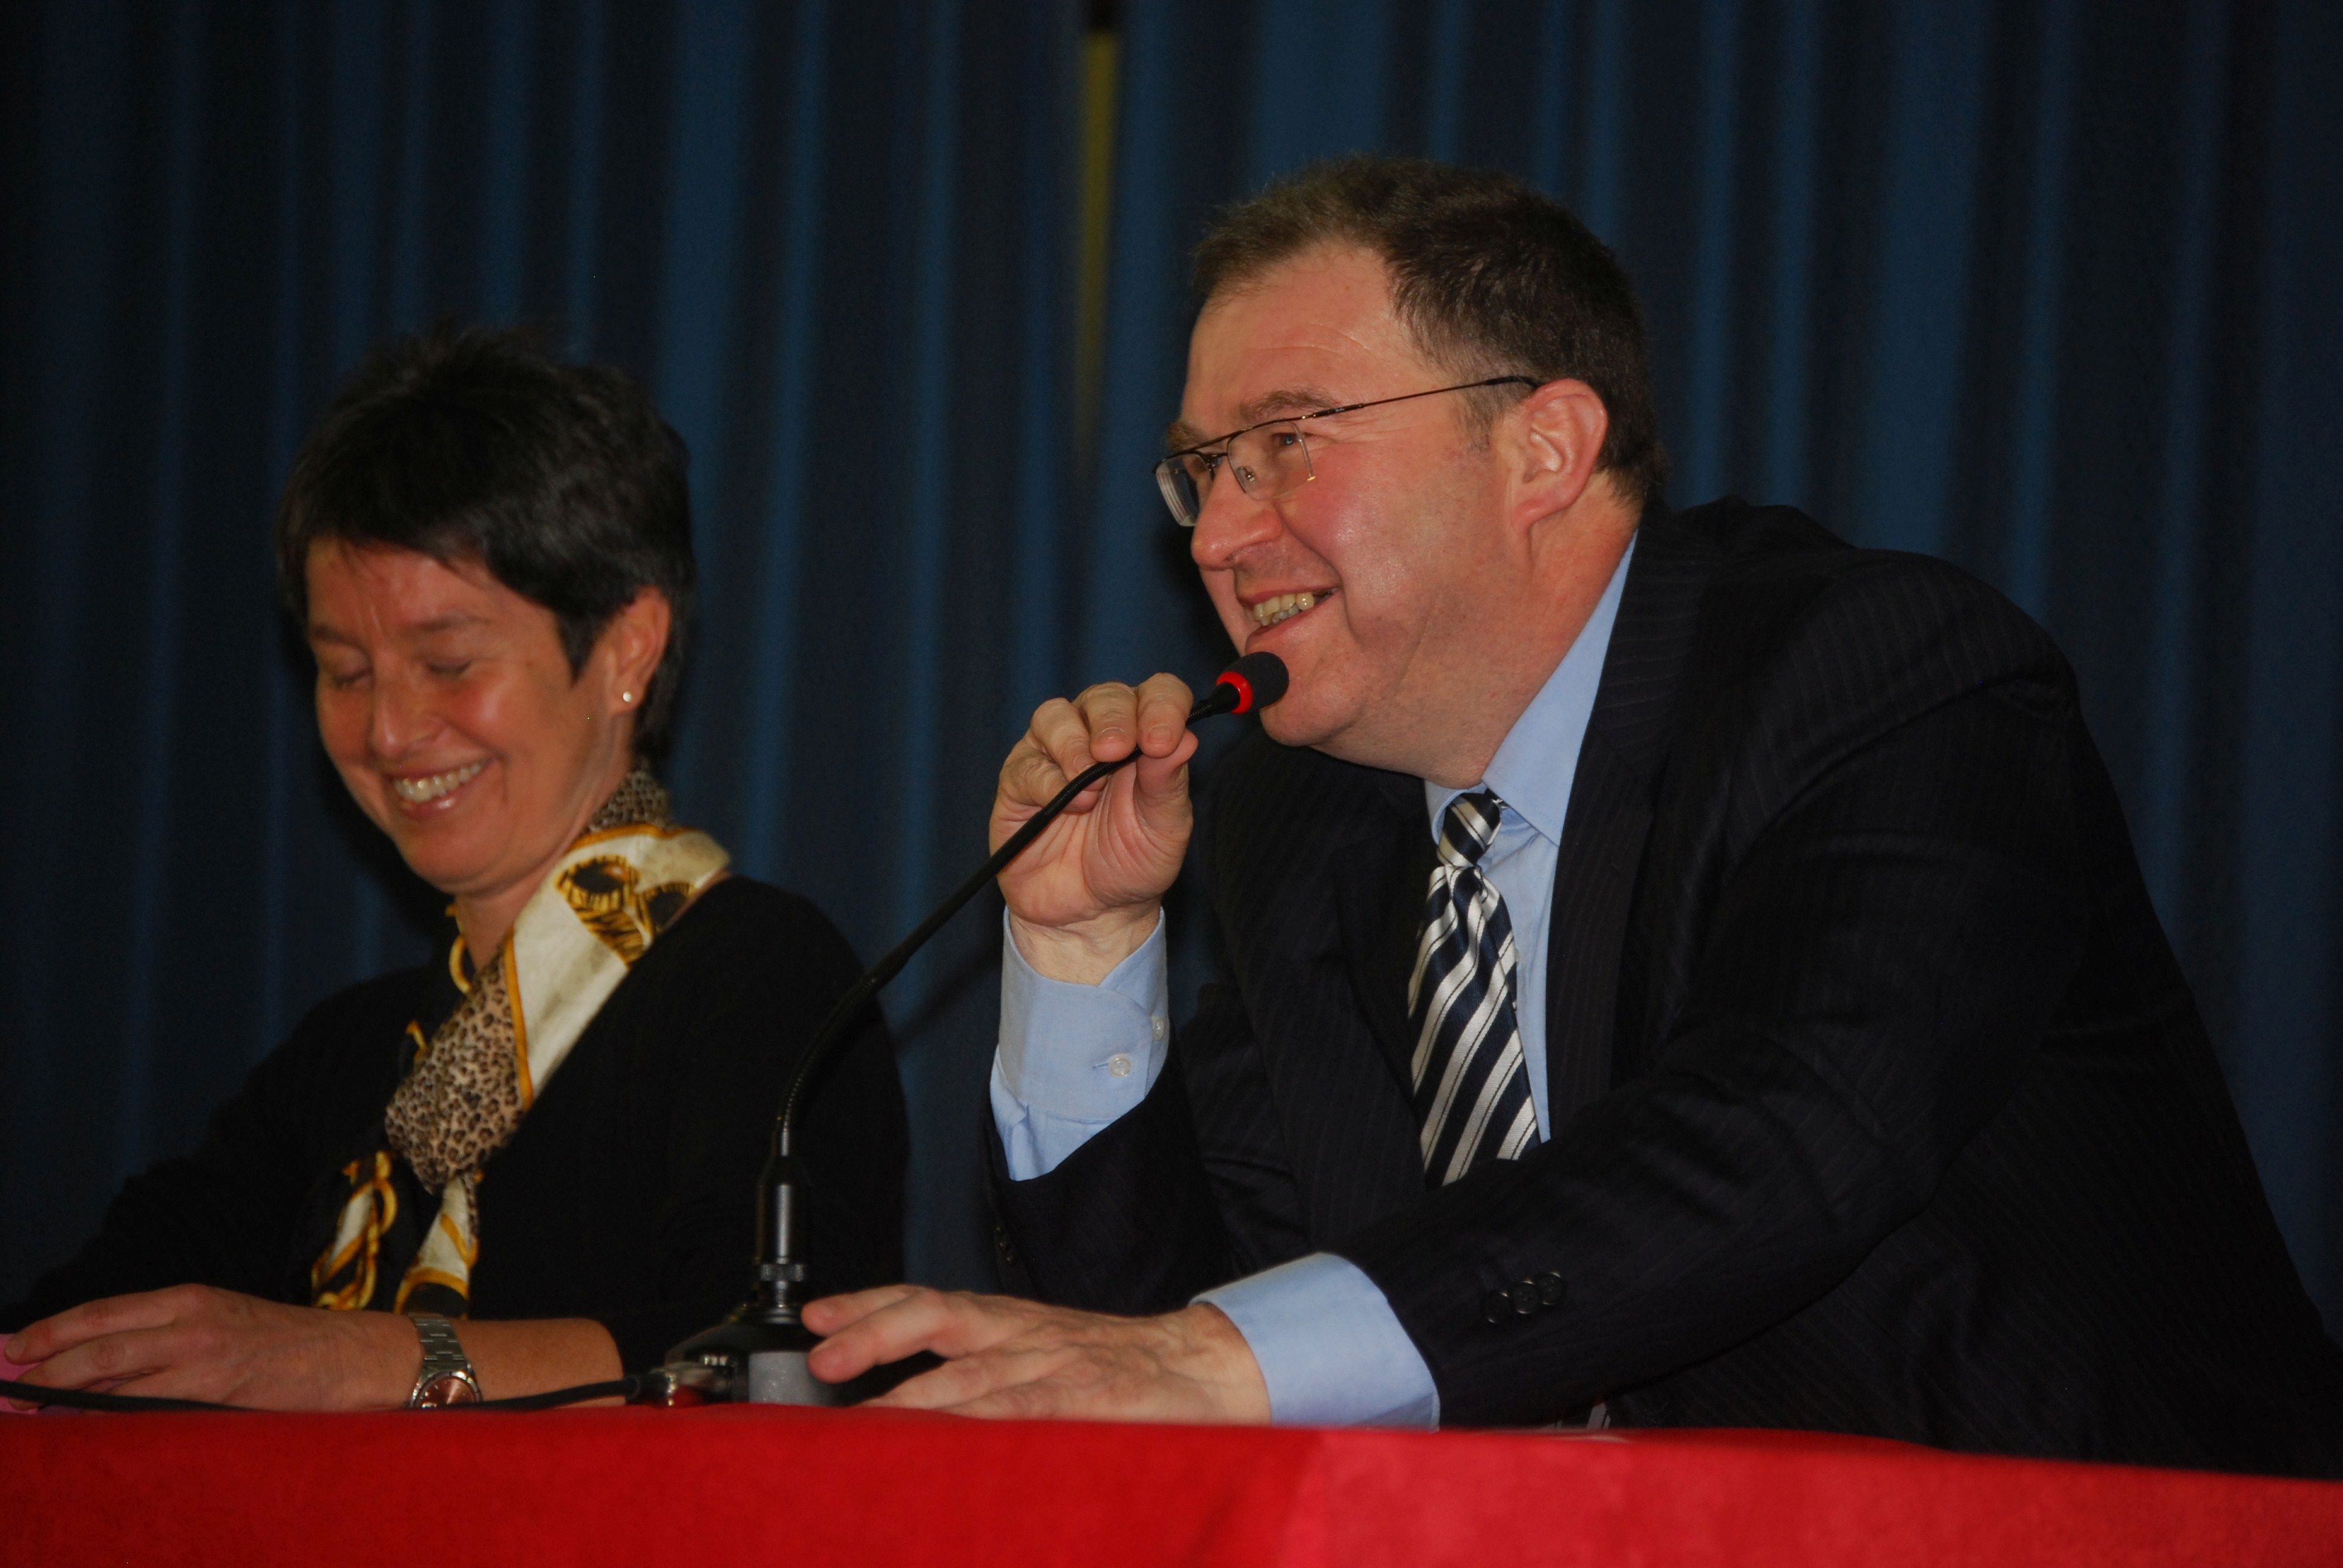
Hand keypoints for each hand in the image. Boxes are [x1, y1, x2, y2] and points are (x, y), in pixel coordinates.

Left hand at [2, 1285, 417, 1410]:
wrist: (351, 1356)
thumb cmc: (287, 1345)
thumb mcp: (223, 1323)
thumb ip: (169, 1337)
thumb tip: (104, 1363)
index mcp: (190, 1298)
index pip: (104, 1312)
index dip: (52, 1330)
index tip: (15, 1348)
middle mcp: (191, 1319)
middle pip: (97, 1344)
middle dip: (44, 1368)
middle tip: (8, 1388)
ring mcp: (203, 1355)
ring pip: (113, 1374)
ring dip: (63, 1396)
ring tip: (30, 1412)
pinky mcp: (218, 1388)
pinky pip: (147, 1406)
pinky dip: (108, 1417)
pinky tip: (85, 1428)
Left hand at [803, 1286, 1269, 1422]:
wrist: (1209, 1367)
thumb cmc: (1123, 1370)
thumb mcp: (1049, 1357)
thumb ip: (989, 1378)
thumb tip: (914, 1412)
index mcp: (1014, 1322)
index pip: (930, 1302)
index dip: (871, 1308)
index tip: (818, 1320)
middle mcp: (1027, 1334)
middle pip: (939, 1319)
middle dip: (876, 1335)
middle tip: (824, 1359)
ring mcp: (1059, 1364)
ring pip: (975, 1371)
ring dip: (914, 1394)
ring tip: (866, 1417)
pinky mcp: (1092, 1399)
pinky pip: (1030, 1409)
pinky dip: (987, 1422)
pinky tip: (950, 1438)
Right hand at [993, 675, 1198, 982]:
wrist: (1091, 913)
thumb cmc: (1133, 864)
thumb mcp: (1165, 829)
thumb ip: (1169, 782)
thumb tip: (1185, 737)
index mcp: (1144, 738)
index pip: (1157, 693)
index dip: (1162, 705)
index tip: (1163, 739)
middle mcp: (1098, 736)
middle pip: (1103, 696)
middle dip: (1113, 719)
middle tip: (1118, 752)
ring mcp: (1054, 755)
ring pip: (1055, 715)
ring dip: (1074, 744)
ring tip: (1090, 787)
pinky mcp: (1019, 782)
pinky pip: (1027, 763)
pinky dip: (1047, 780)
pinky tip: (1068, 806)